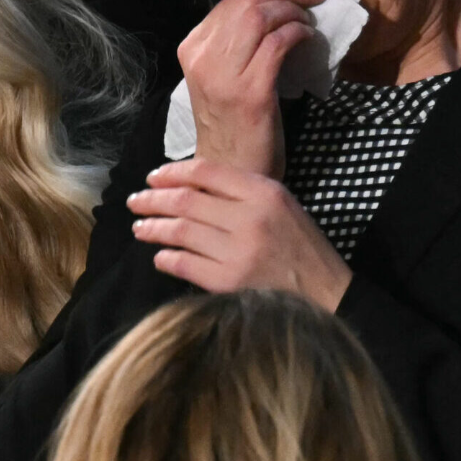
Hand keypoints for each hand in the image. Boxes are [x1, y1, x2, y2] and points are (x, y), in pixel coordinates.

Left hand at [128, 157, 353, 310]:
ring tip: (140, 227)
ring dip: (154, 228)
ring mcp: (238, 252)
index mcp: (263, 192)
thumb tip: (189, 185)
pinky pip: (185, 265)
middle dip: (153, 199)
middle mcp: (249, 219)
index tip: (154, 177)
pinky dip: (166, 259)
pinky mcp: (230, 283)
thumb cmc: (298, 243)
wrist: (325, 290)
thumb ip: (241, 189)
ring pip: (181, 232)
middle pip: (186, 201)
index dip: (172, 172)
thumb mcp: (280, 202)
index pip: (206, 170)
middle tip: (135, 201)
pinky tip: (160, 256)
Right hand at [177, 0, 326, 177]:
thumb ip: (240, 40)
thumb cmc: (234, 123)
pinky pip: (277, 44)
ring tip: (310, 18)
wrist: (229, 173)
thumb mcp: (226, 74)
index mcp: (192, 47)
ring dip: (294, 9)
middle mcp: (201, 56)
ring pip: (261, 16)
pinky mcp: (249, 92)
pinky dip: (298, 34)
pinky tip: (308, 39)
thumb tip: (279, 0)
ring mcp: (223, 75)